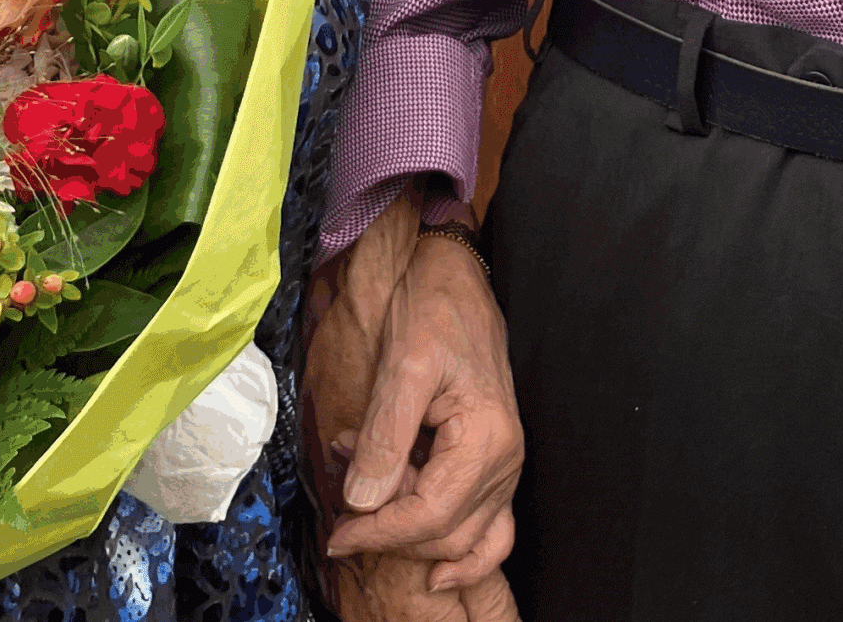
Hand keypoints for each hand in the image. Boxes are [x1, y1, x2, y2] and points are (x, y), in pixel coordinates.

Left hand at [302, 186, 522, 612]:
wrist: (454, 274)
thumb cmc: (433, 309)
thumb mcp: (401, 366)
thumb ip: (385, 438)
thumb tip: (362, 502)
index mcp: (487, 438)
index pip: (430, 515)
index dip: (379, 533)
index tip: (337, 535)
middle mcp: (505, 459)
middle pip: (446, 532)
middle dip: (390, 527)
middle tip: (346, 495)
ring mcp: (504, 463)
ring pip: (463, 536)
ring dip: (412, 531)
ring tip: (371, 494)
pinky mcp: (493, 459)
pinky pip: (488, 527)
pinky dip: (462, 551)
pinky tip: (433, 568)